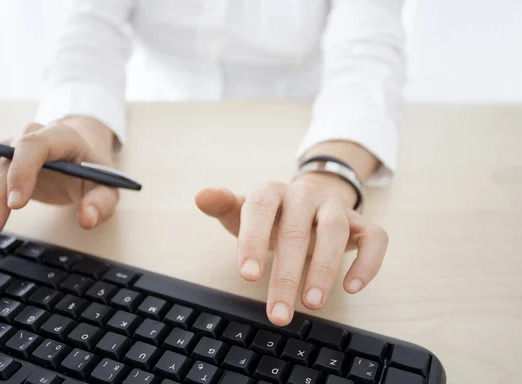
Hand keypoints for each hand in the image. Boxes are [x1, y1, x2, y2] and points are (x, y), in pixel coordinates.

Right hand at [0, 118, 119, 237]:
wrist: (79, 153)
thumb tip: (87, 219)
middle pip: (2, 162)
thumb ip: (102, 202)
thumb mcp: (108, 185)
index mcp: (60, 137)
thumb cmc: (92, 169)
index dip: (22, 172)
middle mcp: (27, 137)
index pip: (34, 145)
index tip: (17, 204)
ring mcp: (6, 146)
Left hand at [195, 172, 388, 326]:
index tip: (247, 276)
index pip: (260, 209)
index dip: (253, 240)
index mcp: (272, 192)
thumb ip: (223, 205)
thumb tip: (201, 195)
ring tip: (311, 304)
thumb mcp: (242, 211)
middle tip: (277, 314)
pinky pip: (375, 238)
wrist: (310, 201)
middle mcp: (304, 196)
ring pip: (334, 232)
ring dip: (324, 269)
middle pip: (296, 231)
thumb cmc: (270, 215)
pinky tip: (352, 287)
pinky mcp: (360, 223)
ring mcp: (334, 208)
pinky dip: (368, 262)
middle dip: (286, 276)